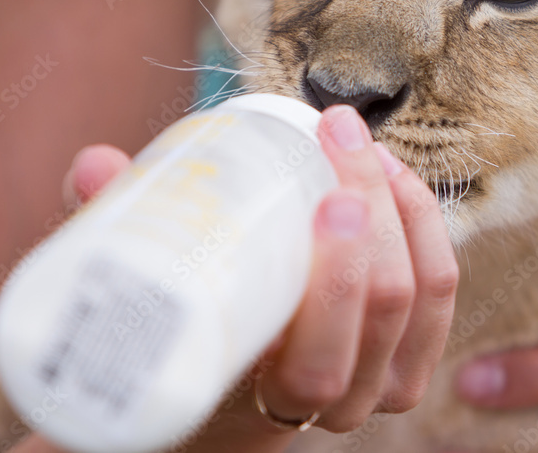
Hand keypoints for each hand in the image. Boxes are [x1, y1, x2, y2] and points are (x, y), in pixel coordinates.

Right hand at [24, 104, 457, 452]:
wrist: (234, 400)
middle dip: (374, 206)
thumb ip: (116, 238)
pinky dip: (426, 222)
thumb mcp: (151, 308)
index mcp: (276, 405)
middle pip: (386, 303)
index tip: (330, 196)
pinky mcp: (416, 351)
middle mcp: (344, 402)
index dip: (338, 281)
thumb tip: (95, 166)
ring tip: (364, 144)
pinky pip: (443, 285)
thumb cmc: (192, 343)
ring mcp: (390, 380)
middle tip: (341, 133)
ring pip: (424, 289)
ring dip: (402, 204)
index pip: (322, 363)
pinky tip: (397, 175)